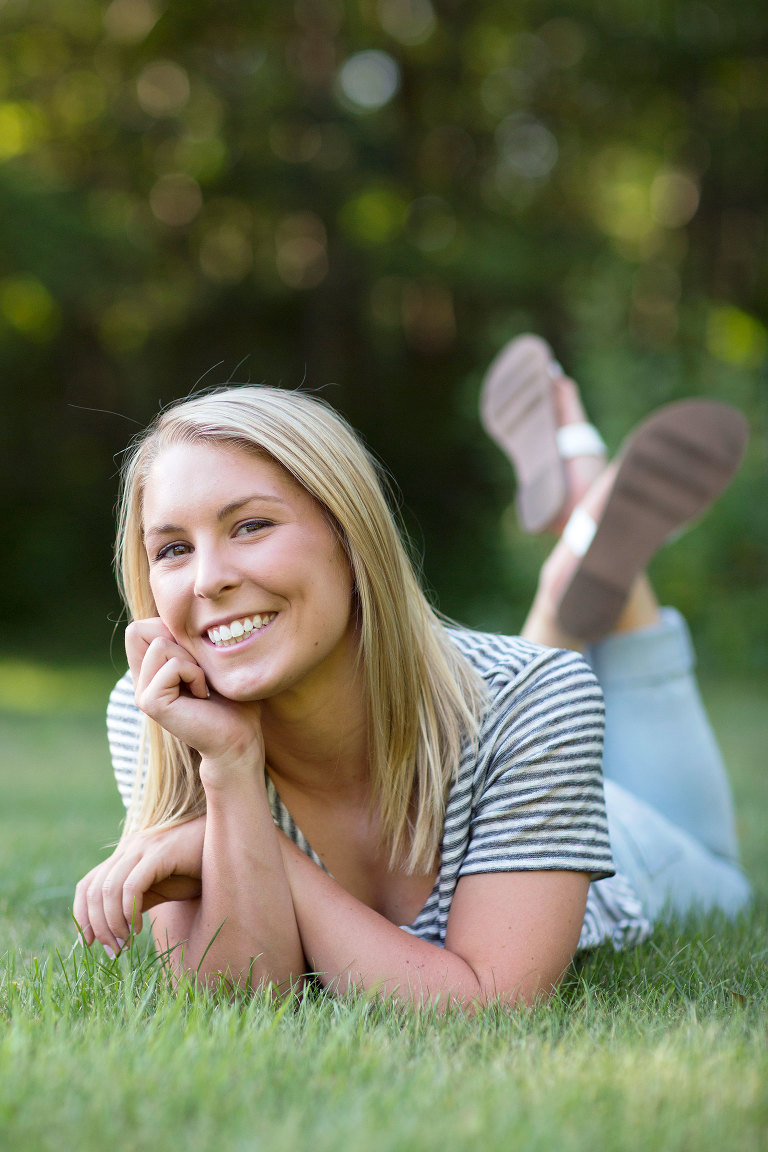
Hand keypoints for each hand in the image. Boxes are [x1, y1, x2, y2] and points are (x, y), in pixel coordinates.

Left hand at [73, 816, 205, 953]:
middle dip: (97, 926)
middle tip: (113, 951)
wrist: (225, 844)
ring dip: (112, 924)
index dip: (81, 915)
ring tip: (125, 943)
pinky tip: (139, 928)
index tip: (89, 943)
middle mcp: (128, 847)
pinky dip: (129, 912)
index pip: (87, 885)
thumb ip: (134, 901)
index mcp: (124, 854)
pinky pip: (132, 887)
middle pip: (93, 890)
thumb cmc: (194, 868)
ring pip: (108, 890)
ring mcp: (142, 847)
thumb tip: (112, 930)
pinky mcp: (159, 852)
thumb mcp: (159, 888)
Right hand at [126, 618, 264, 774]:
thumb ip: (187, 638)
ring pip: (160, 644)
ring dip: (191, 660)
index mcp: (150, 670)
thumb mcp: (208, 658)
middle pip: (138, 629)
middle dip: (176, 641)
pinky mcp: (150, 702)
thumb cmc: (233, 699)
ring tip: (201, 685)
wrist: (239, 738)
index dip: (170, 629)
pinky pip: (172, 665)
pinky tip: (202, 695)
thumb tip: (178, 609)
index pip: (140, 626)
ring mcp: (142, 692)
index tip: (196, 658)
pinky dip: (195, 674)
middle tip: (197, 670)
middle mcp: (140, 680)